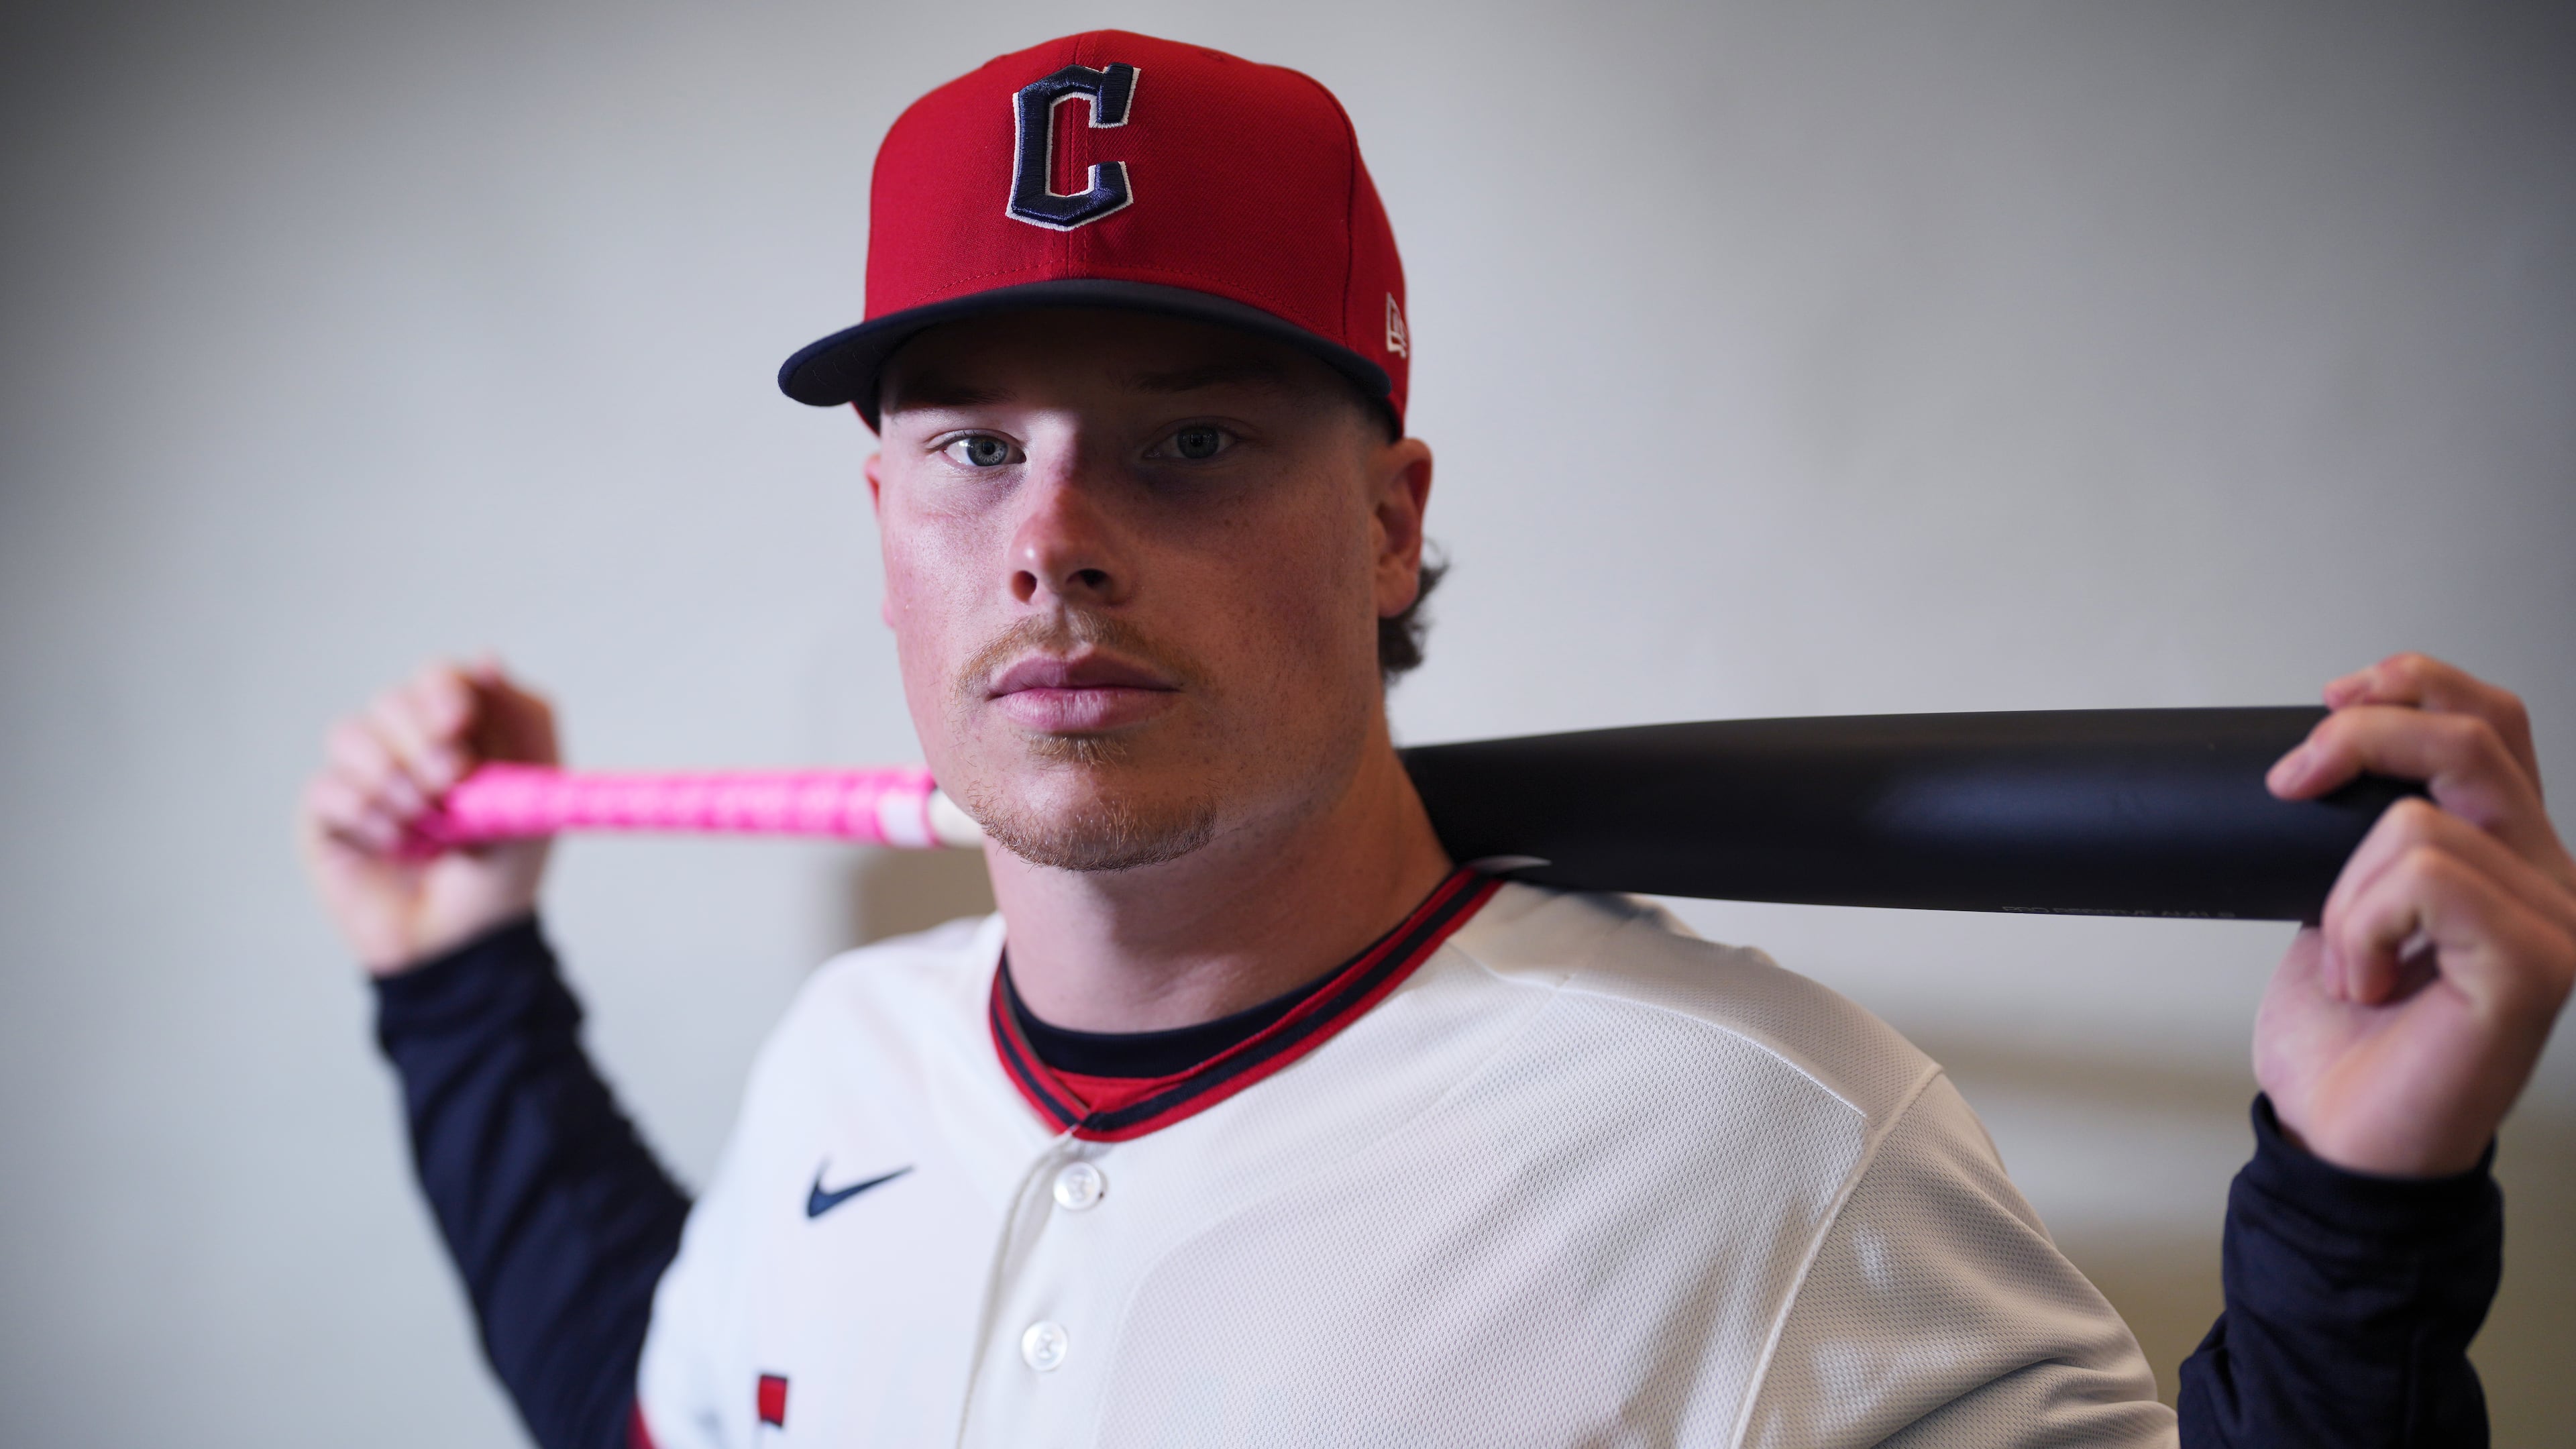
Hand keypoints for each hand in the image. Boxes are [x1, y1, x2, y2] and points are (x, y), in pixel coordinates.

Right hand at [298, 658, 560, 974]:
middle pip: (391, 700)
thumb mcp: (535, 795)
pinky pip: (328, 788)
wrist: (470, 941)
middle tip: (452, 783)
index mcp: (458, 732)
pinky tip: (397, 845)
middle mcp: (404, 745)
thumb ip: (524, 721)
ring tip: (427, 825)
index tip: (460, 722)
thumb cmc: (504, 868)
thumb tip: (488, 658)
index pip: (436, 678)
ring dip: (396, 780)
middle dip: (424, 742)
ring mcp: (361, 777)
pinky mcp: (326, 815)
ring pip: (351, 734)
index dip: (443, 692)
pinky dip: (368, 815)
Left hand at [2256, 653, 2575, 1176]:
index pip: (2495, 722)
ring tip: (2353, 962)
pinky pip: (2424, 877)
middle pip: (2473, 737)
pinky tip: (2370, 983)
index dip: (2413, 684)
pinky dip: (2361, 924)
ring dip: (2343, 893)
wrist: (2338, 1134)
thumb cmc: (2344, 1035)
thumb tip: (2328, 752)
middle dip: (2360, 739)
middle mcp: (2557, 880)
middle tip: (2288, 784)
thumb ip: (2372, 835)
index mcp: (2515, 857)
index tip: (2327, 705)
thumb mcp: (2344, 901)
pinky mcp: (2539, 964)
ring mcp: (2561, 922)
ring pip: (2417, 820)